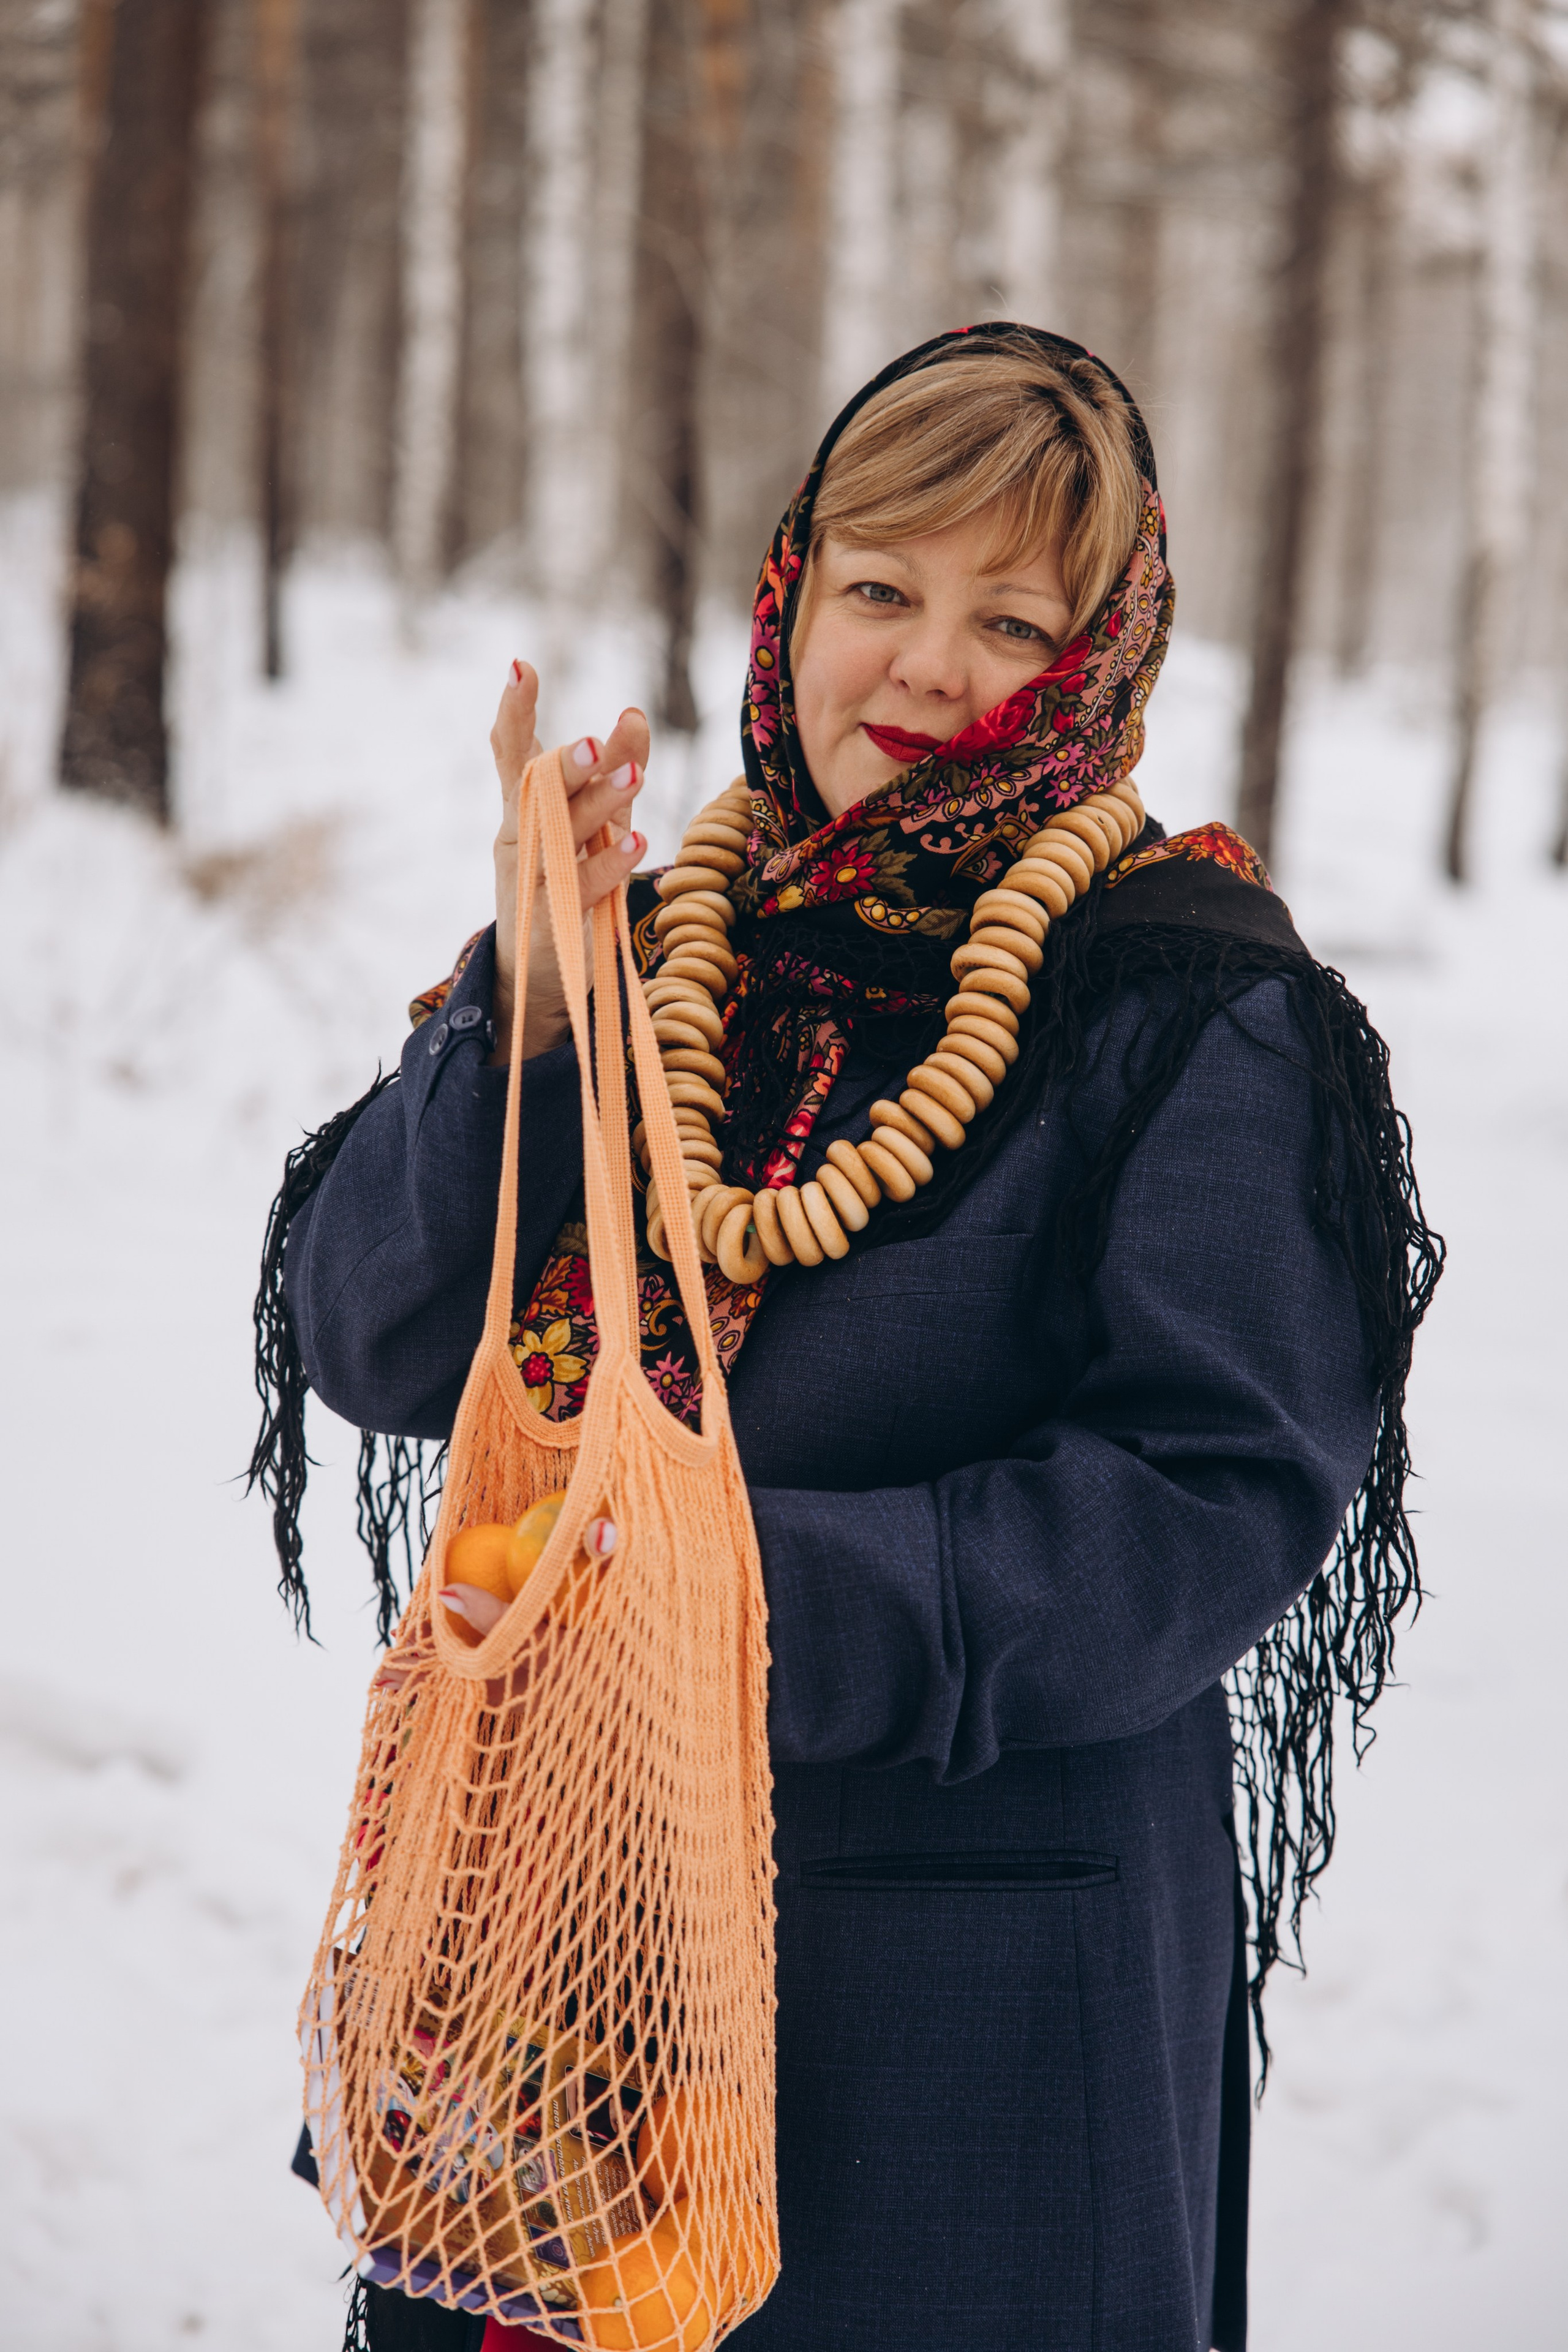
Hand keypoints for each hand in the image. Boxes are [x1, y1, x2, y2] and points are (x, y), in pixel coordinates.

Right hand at [489, 661, 650, 1061]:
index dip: (514, 712)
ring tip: (634, 776)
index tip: (521, 667)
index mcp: (524, 806)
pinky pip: (583, 885)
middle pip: (538, 792)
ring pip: (563, 834)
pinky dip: (610, 862)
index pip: (510, 751)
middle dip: (567, 766)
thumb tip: (635, 714)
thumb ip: (613, 771)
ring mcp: (532, 877)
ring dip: (600, 803)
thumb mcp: (593, 822)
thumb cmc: (567, 881)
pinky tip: (638, 840)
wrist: (540, 970)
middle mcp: (521, 836)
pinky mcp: (552, 918)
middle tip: (594, 740)